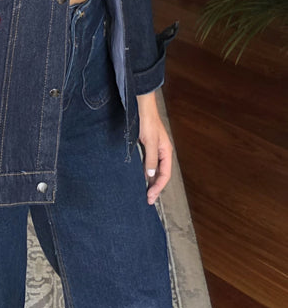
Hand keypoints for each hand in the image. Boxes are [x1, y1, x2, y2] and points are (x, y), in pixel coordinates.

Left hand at [137, 91, 172, 205]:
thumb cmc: (147, 122)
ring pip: (154, 170)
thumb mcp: (149, 142)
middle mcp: (162, 152)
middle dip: (155, 187)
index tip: (150, 196)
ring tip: (145, 193)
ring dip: (150, 181)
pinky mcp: (147, 146)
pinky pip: (148, 163)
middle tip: (148, 200)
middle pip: (161, 174)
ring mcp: (154, 149)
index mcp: (166, 151)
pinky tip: (141, 178)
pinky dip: (146, 172)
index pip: (165, 174)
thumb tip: (150, 176)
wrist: (141, 107)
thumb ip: (150, 159)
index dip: (158, 186)